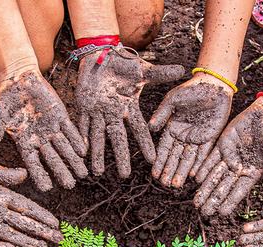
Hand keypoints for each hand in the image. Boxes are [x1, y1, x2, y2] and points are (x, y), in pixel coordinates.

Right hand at [0, 70, 87, 191]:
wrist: (18, 79)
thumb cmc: (5, 99)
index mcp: (24, 142)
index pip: (33, 163)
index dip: (39, 175)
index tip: (46, 188)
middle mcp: (40, 139)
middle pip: (52, 159)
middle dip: (61, 172)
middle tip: (70, 185)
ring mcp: (51, 128)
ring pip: (64, 148)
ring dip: (73, 160)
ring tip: (83, 173)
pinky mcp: (61, 116)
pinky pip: (70, 130)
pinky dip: (77, 140)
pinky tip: (84, 151)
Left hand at [0, 156, 61, 246]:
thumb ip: (4, 174)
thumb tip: (24, 174)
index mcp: (1, 195)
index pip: (27, 207)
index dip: (42, 215)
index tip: (56, 223)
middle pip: (23, 223)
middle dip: (41, 232)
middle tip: (58, 241)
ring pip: (10, 234)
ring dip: (26, 242)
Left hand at [74, 47, 184, 177]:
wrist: (100, 54)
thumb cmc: (123, 62)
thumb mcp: (142, 69)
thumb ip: (160, 73)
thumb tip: (182, 70)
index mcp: (128, 106)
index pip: (138, 128)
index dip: (145, 144)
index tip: (151, 160)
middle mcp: (114, 113)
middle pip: (118, 138)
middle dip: (121, 156)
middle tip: (124, 176)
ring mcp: (98, 112)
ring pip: (98, 136)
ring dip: (98, 154)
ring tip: (96, 173)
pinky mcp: (84, 107)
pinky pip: (81, 125)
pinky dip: (80, 138)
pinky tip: (81, 153)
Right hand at [149, 76, 231, 186]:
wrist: (214, 85)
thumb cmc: (192, 88)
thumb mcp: (173, 100)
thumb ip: (162, 114)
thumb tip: (150, 127)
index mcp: (172, 127)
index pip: (164, 148)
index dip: (159, 161)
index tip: (154, 174)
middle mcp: (183, 135)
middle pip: (175, 157)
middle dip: (170, 171)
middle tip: (165, 185)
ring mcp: (197, 138)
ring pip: (188, 159)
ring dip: (182, 172)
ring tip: (176, 185)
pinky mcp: (210, 138)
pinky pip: (204, 154)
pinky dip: (199, 165)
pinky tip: (194, 176)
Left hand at [194, 99, 262, 215]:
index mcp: (252, 174)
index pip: (239, 191)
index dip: (230, 202)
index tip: (221, 214)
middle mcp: (239, 169)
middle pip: (223, 187)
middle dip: (213, 200)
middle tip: (203, 212)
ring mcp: (229, 158)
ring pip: (214, 176)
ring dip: (205, 189)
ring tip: (196, 202)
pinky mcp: (222, 146)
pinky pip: (210, 160)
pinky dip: (203, 169)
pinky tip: (195, 179)